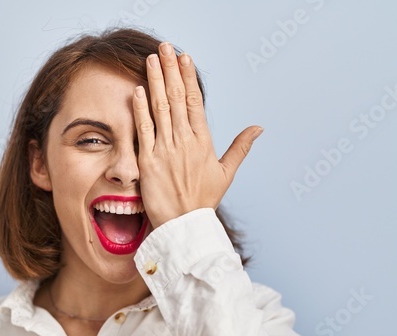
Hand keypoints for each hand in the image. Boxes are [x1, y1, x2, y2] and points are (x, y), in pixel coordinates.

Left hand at [133, 42, 261, 227]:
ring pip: (160, 109)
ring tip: (151, 59)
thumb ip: (240, 147)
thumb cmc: (204, 201)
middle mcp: (185, 142)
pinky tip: (138, 90)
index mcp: (203, 142)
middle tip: (165, 48)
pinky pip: (144, 130)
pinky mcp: (149, 162)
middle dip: (170, 70)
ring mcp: (166, 150)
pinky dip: (141, 110)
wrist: (185, 225)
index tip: (184, 58)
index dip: (188, 78)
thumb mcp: (226, 173)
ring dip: (155, 81)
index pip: (195, 102)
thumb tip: (258, 128)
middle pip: (177, 99)